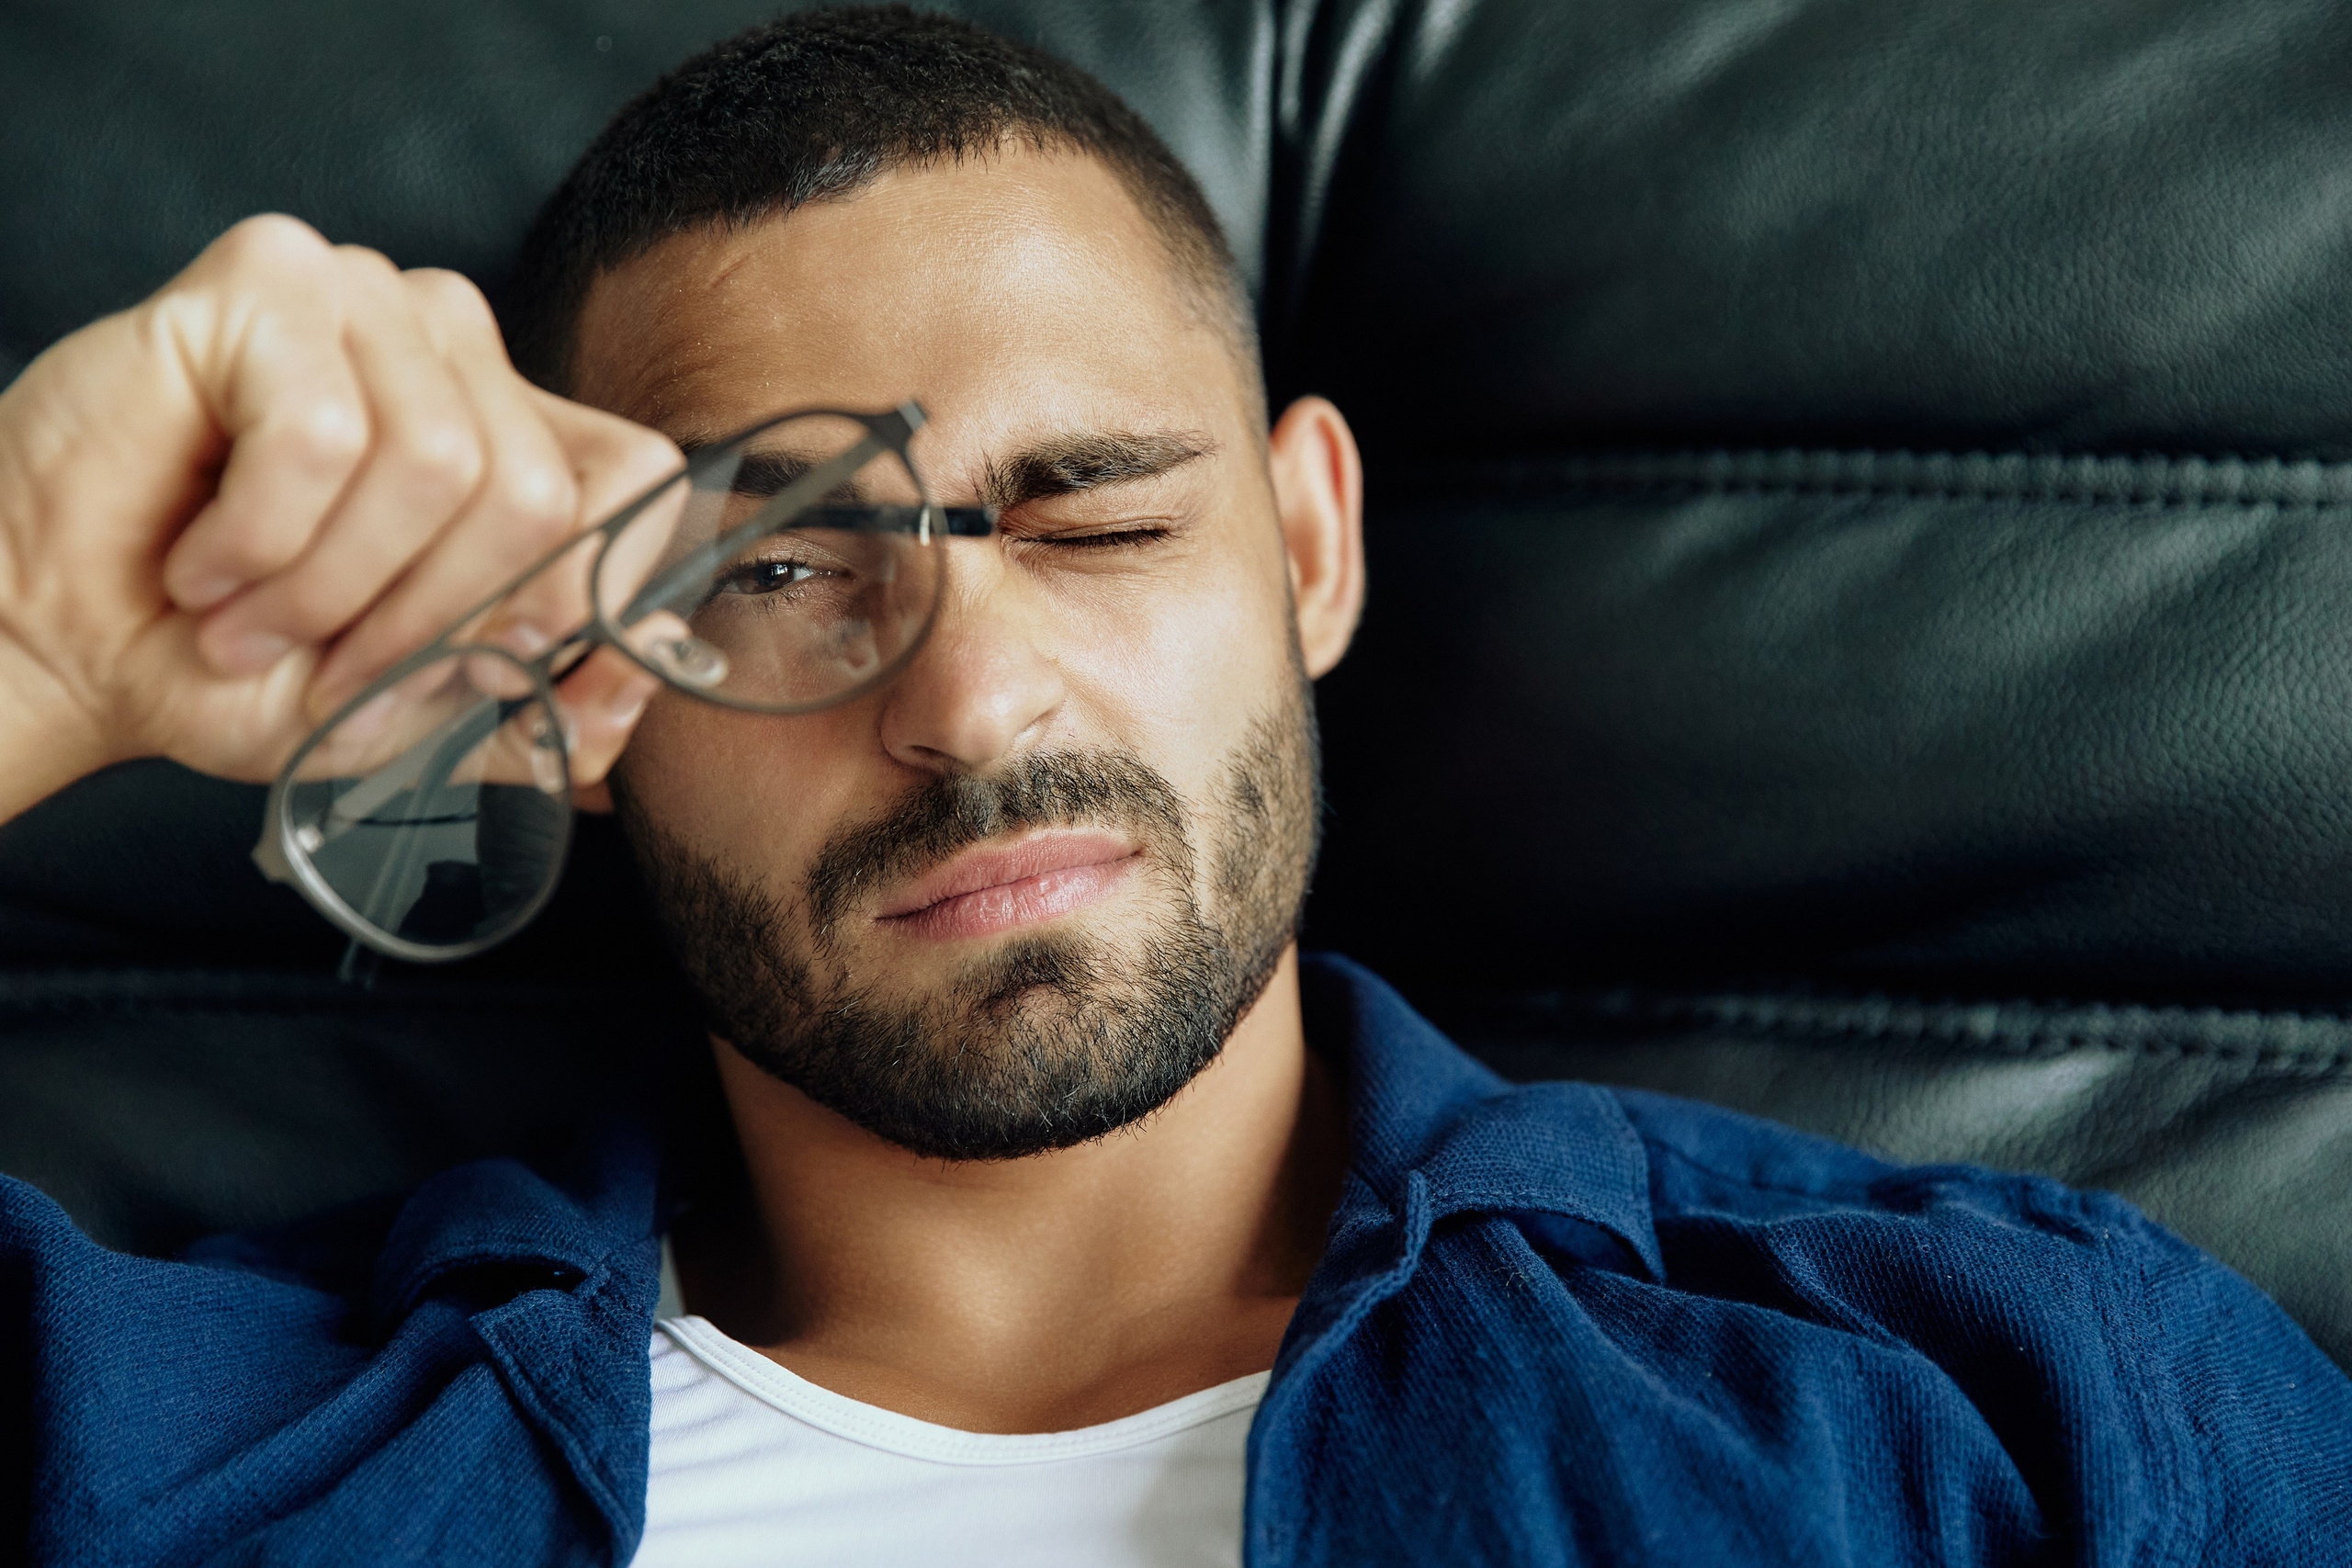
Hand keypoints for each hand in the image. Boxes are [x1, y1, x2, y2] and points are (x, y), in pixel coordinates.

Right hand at [0, 214, 679, 821]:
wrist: (61, 641)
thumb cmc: (235, 665)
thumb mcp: (421, 717)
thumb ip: (547, 710)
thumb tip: (642, 684)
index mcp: (515, 432)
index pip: (640, 479)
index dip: (581, 595)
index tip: (481, 671)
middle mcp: (457, 348)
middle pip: (542, 494)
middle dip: (427, 623)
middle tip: (325, 663)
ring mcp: (369, 299)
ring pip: (439, 467)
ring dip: (329, 590)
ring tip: (250, 616)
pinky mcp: (271, 277)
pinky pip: (323, 436)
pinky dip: (258, 540)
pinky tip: (204, 557)